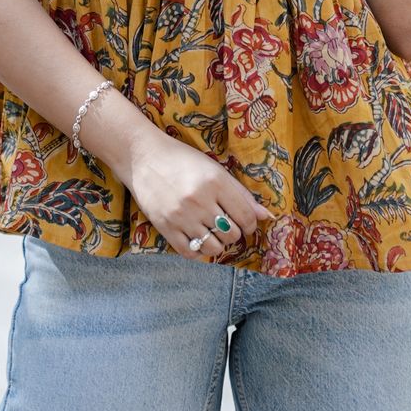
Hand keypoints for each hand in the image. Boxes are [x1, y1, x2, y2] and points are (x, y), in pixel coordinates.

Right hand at [127, 132, 272, 259]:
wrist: (144, 157)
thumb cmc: (183, 160)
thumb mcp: (214, 169)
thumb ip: (240, 193)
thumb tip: (266, 216)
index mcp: (215, 181)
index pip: (245, 216)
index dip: (251, 224)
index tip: (247, 224)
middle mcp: (200, 200)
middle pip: (231, 234)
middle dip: (234, 233)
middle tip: (227, 225)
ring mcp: (181, 216)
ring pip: (213, 247)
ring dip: (218, 244)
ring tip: (213, 233)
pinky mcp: (165, 227)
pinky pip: (190, 253)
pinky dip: (198, 251)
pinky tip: (198, 239)